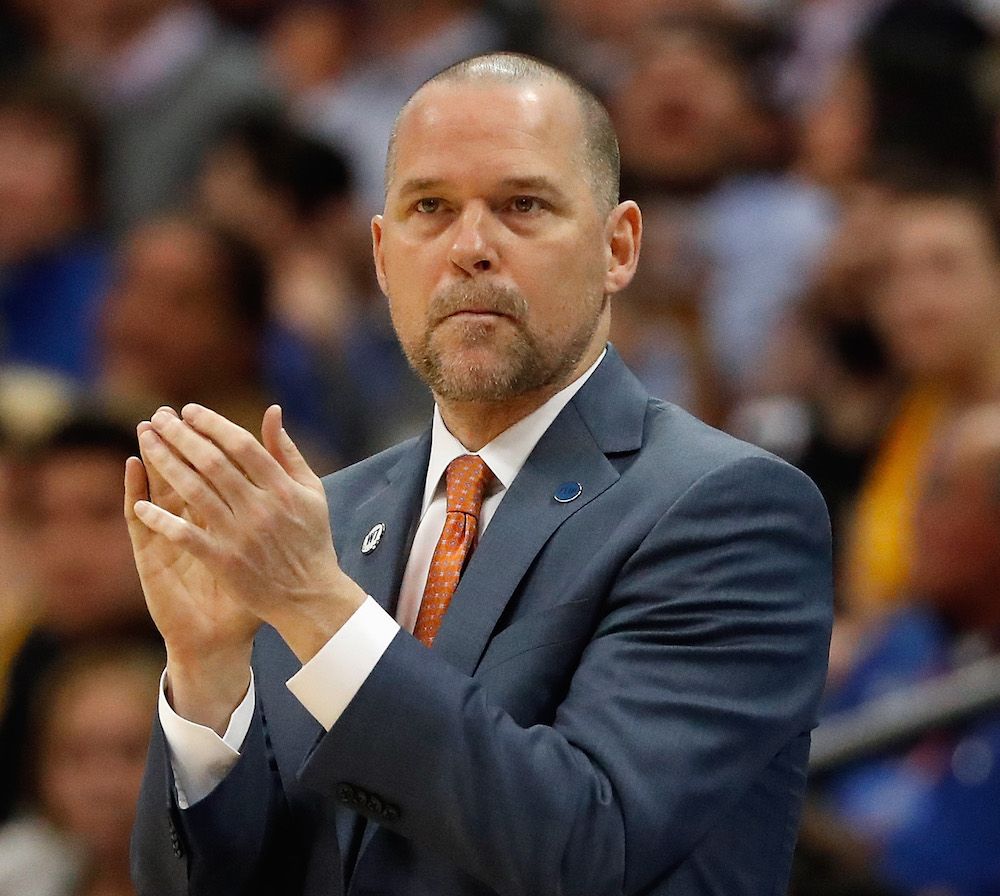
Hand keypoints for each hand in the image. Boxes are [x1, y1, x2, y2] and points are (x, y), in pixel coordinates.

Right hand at [126, 409, 259, 731]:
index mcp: (220, 519)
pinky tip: (132, 472)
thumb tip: (292, 485)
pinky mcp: (154, 560)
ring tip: (145, 431)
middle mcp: (193, 525)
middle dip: (175, 444)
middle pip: (182, 475)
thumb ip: (276, 516)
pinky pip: (143, 526)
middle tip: (164, 413)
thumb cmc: (251, 593)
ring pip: (159, 494)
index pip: (213, 474)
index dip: (209, 445)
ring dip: (153, 462)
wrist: (225, 640)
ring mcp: (170, 542)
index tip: (202, 416)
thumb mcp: (269, 548)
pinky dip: (137, 497)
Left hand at [130, 404, 365, 663]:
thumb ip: (287, 451)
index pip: (242, 444)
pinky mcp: (224, 561)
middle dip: (181, 436)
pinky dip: (162, 519)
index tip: (188, 411)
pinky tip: (141, 504)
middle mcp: (260, 507)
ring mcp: (240, 535)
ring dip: (165, 464)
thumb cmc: (311, 539)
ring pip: (194, 491)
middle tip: (158, 418)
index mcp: (283, 488)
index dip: (212, 424)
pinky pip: (185, 535)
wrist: (310, 596)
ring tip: (145, 442)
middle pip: (212, 462)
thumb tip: (272, 411)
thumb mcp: (311, 491)